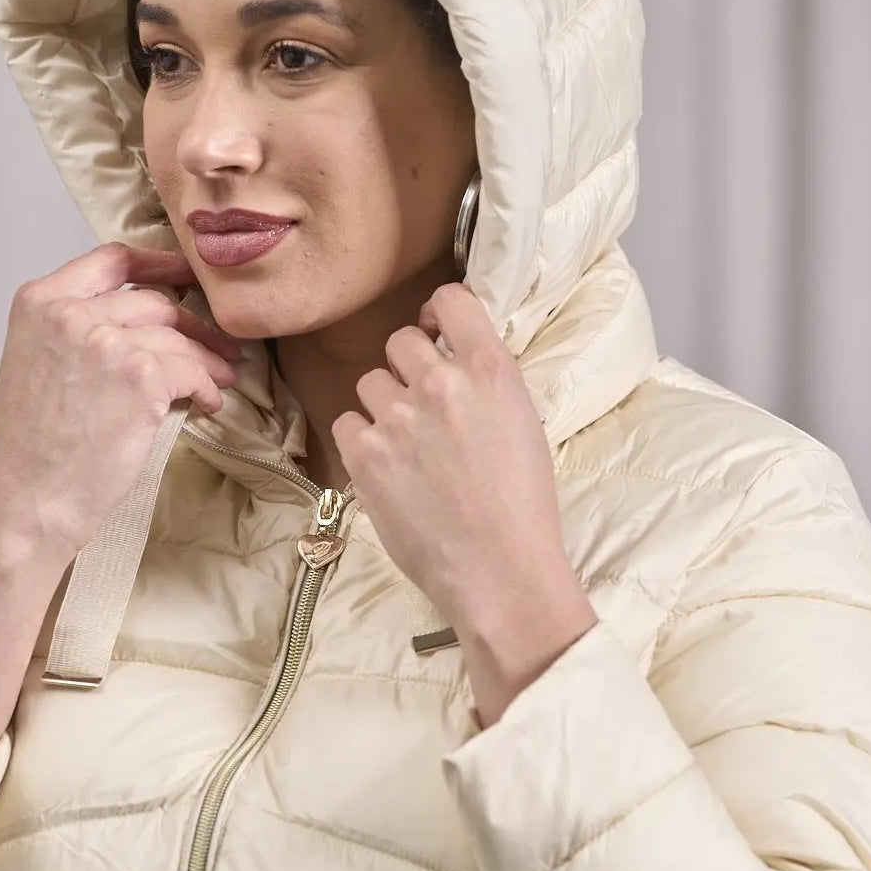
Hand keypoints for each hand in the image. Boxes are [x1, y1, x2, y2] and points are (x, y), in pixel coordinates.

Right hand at [0, 242, 243, 560]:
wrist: (28, 502)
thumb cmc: (31, 450)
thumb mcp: (35, 364)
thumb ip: (74, 330)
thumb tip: (137, 324)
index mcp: (39, 302)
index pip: (111, 260)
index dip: (159, 264)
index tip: (186, 276)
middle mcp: (71, 312)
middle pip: (152, 300)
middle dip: (192, 323)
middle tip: (215, 345)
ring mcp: (107, 341)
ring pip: (177, 337)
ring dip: (206, 358)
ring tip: (219, 379)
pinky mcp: (142, 376)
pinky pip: (191, 371)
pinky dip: (206, 387)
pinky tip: (207, 404)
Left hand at [329, 281, 591, 634]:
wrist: (499, 570)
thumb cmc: (522, 507)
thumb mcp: (524, 425)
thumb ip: (486, 385)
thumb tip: (453, 363)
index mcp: (491, 370)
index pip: (451, 300)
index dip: (439, 313)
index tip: (437, 334)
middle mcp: (441, 383)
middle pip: (401, 340)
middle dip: (408, 366)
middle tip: (423, 404)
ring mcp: (398, 418)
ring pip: (370, 381)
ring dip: (383, 404)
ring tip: (406, 444)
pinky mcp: (364, 454)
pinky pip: (346, 422)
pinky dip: (360, 439)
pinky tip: (385, 465)